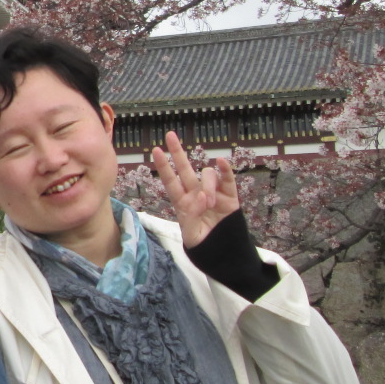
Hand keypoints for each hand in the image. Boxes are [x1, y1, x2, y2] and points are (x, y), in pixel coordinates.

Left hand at [150, 130, 238, 248]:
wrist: (222, 248)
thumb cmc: (202, 241)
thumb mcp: (192, 234)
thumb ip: (194, 216)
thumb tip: (202, 197)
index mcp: (182, 202)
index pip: (170, 180)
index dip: (163, 166)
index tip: (155, 150)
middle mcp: (195, 192)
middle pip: (185, 168)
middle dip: (177, 152)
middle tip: (170, 135)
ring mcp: (212, 191)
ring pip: (207, 175)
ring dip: (208, 186)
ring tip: (210, 203)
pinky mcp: (229, 194)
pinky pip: (227, 178)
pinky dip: (225, 170)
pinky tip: (222, 163)